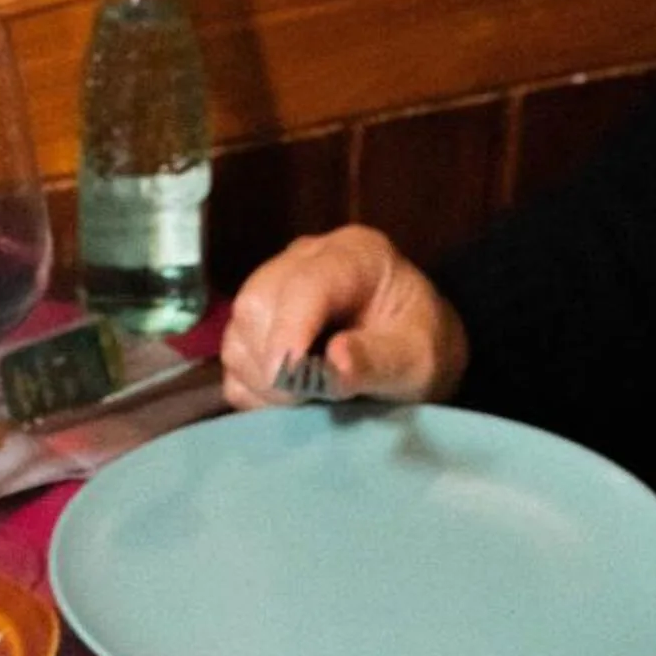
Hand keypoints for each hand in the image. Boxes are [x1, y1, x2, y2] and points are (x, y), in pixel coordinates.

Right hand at [220, 226, 469, 409]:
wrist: (412, 355)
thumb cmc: (421, 350)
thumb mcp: (418, 361)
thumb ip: (378, 361)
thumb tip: (333, 364)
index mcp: (354, 254)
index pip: (304, 285)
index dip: (290, 332)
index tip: (290, 379)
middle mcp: (305, 261)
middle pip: (256, 303)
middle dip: (273, 361)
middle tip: (308, 399)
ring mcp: (275, 290)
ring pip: (237, 333)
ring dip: (262, 380)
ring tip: (305, 401)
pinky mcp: (258, 326)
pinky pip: (233, 361)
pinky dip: (253, 389)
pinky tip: (289, 399)